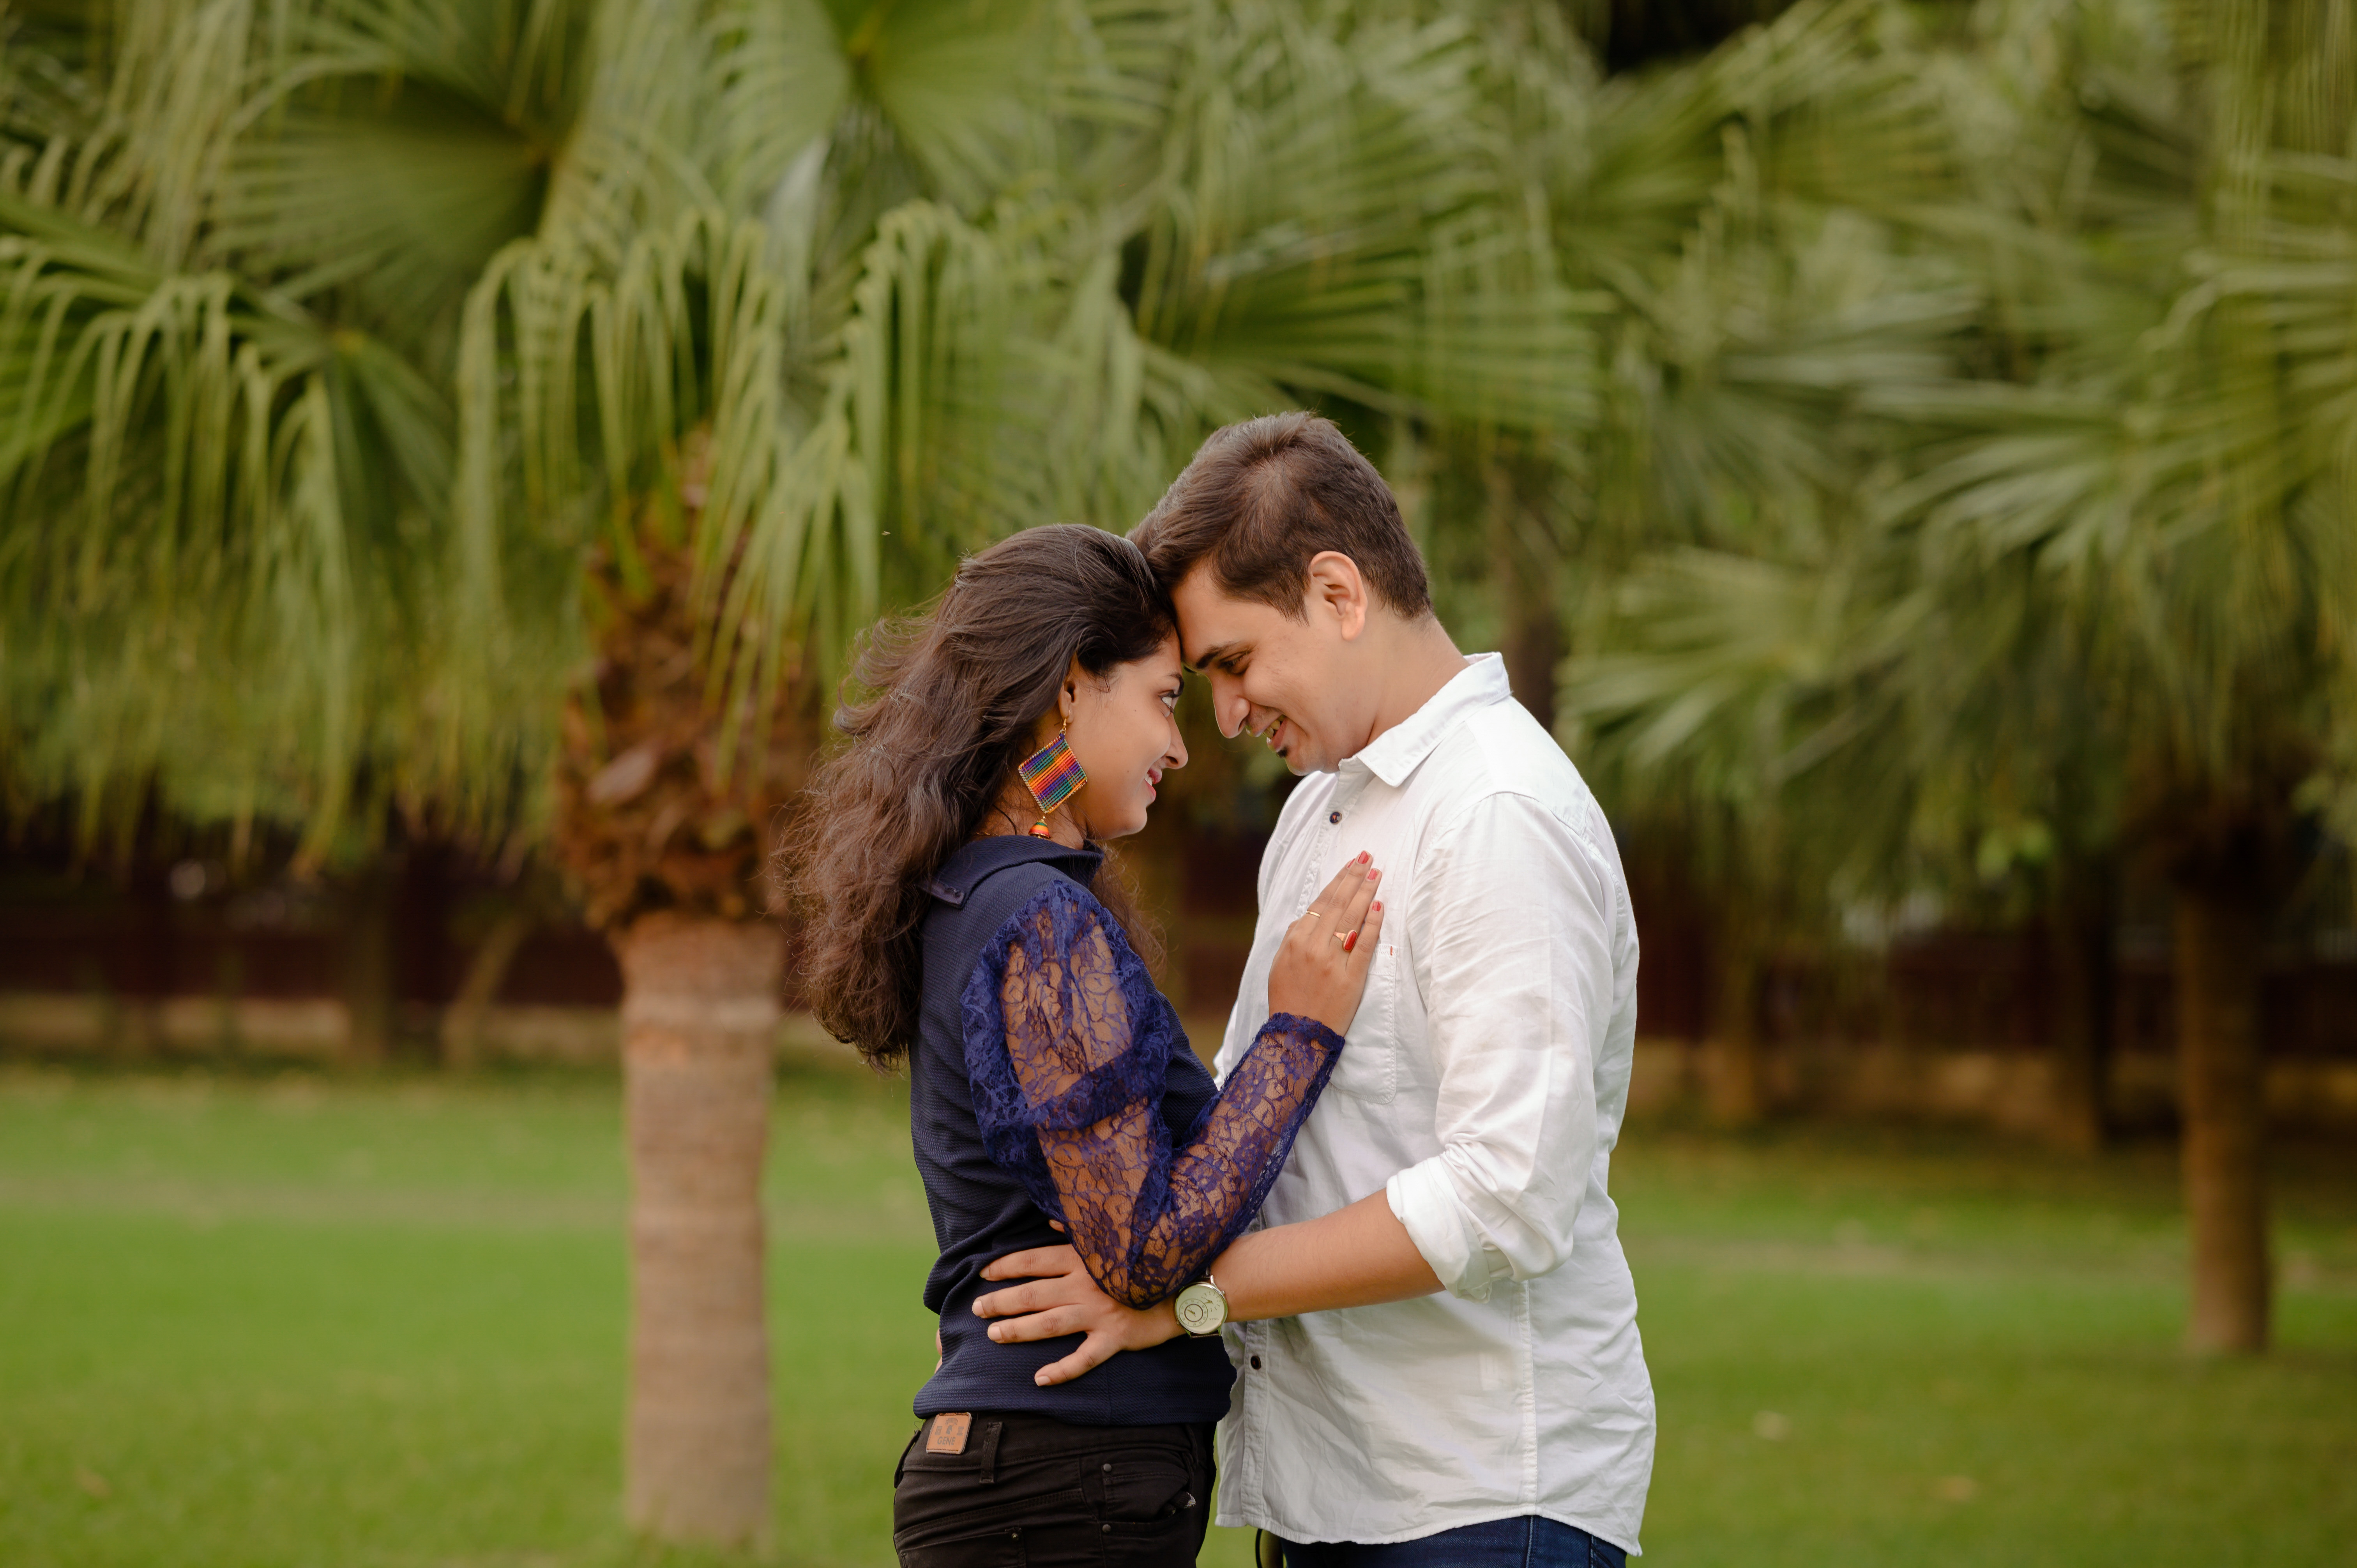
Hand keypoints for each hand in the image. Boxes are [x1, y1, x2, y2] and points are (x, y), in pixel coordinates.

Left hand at [975, 1242, 1182, 1385]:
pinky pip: (1085, 1358)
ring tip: (994, 1334)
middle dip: (1001, 1301)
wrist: (1186, 1282)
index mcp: (1082, 1259)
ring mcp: (1100, 1313)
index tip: (984, 1272)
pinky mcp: (1115, 1337)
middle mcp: (1086, 1285)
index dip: (1005, 1267)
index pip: (1033, 1260)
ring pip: (1050, 1323)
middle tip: (977, 1308)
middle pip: (1033, 1293)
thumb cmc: (1144, 1260)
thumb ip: (1077, 1233)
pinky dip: (1063, 1370)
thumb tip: (1048, 1223)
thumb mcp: (1111, 1239)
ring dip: (1019, 1330)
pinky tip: (1040, 1379)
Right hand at [1266, 854, 1386, 1033]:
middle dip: (1354, 877)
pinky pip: (1365, 945)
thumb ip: (1293, 938)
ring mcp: (1332, 961)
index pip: (1320, 902)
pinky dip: (1373, 924)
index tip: (1351, 864)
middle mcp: (1313, 947)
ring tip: (1376, 873)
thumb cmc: (1288, 1000)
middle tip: (1368, 858)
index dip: (1338, 881)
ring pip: (1352, 918)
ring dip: (1365, 892)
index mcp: (1295, 941)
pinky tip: (1380, 906)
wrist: (1296, 1037)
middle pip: (1338, 904)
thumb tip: (1307, 916)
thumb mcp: (1279, 965)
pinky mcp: (1351, 978)